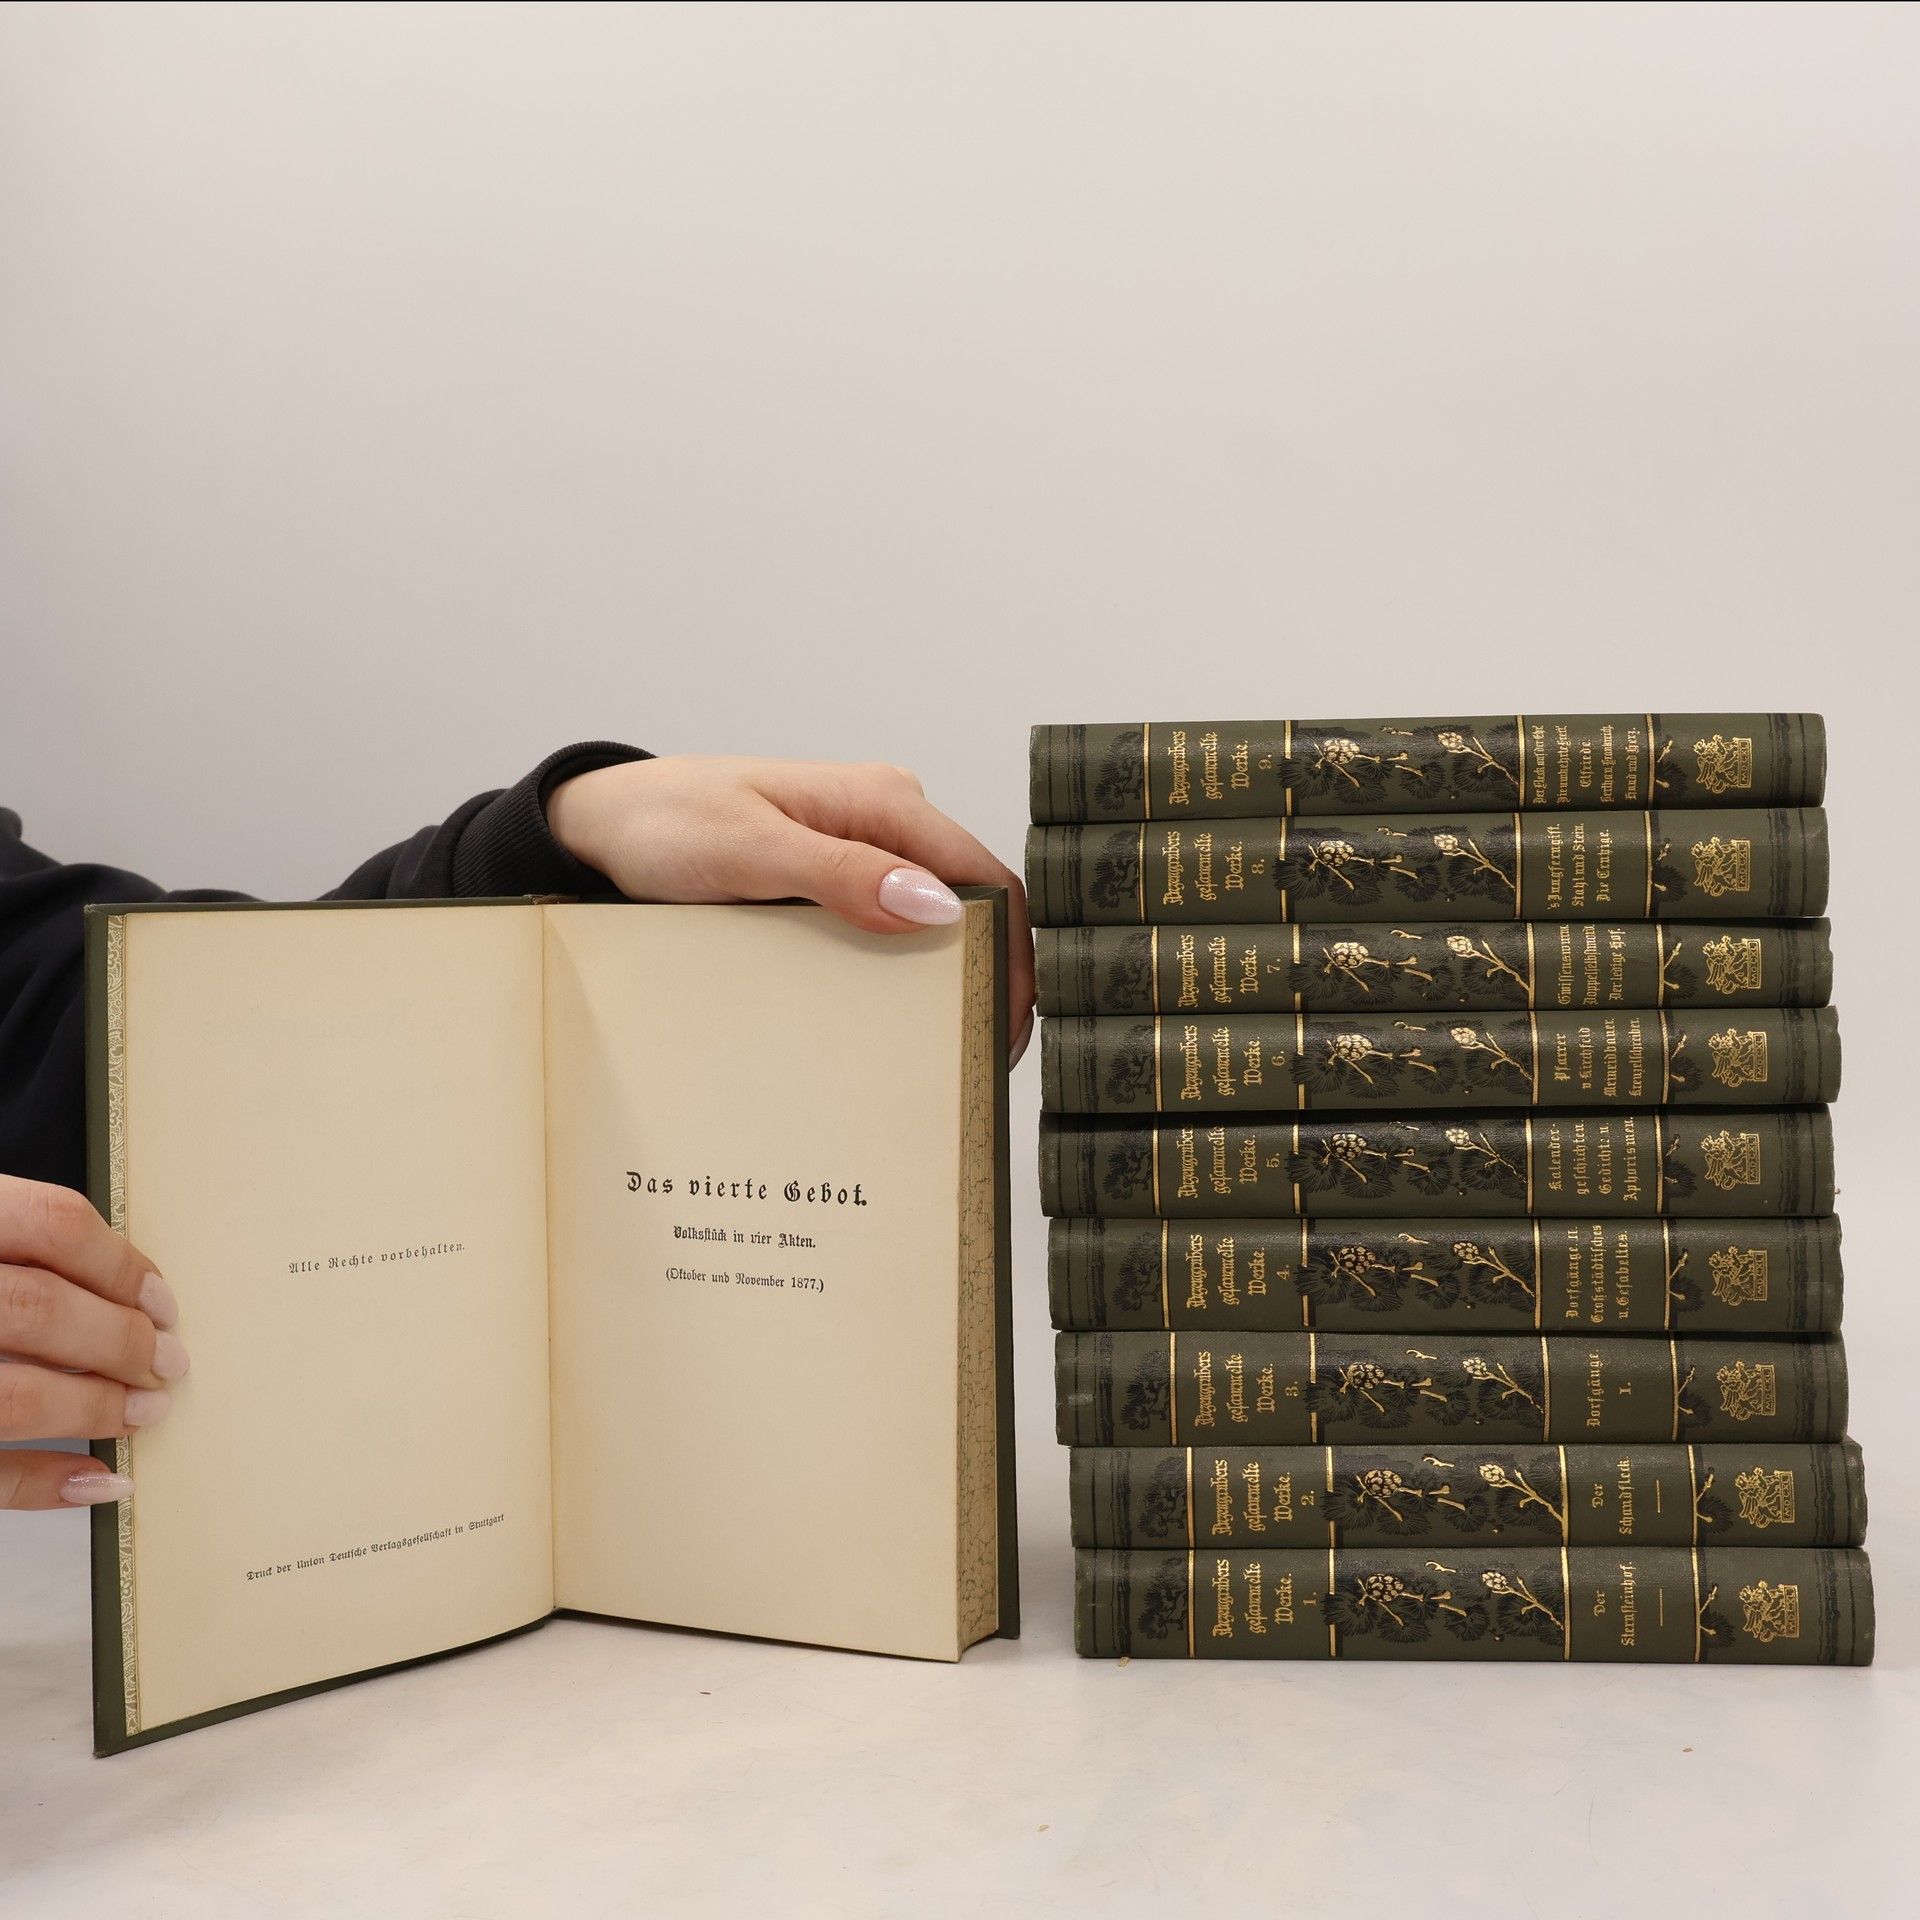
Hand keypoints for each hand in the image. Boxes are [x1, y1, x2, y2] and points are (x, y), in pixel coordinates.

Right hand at [1, 1175, 185, 1509]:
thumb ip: (11, 1245)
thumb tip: (124, 1297)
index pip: (50, 1224)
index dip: (120, 1265)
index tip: (163, 1302)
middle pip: (40, 1309)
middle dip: (120, 1341)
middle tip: (168, 1362)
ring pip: (12, 1395)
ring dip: (92, 1409)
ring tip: (143, 1413)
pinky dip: (39, 1482)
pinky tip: (93, 1480)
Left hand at [547, 756, 1035, 1059]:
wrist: (601, 828)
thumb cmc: (664, 823)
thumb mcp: (749, 850)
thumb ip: (839, 872)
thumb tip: (932, 905)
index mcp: (882, 798)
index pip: (985, 875)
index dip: (1013, 953)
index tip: (1008, 1025)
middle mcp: (884, 820)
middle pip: (968, 903)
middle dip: (988, 976)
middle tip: (982, 1058)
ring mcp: (860, 851)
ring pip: (930, 921)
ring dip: (945, 980)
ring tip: (943, 1050)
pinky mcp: (832, 881)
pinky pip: (886, 928)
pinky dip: (900, 973)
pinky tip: (893, 1020)